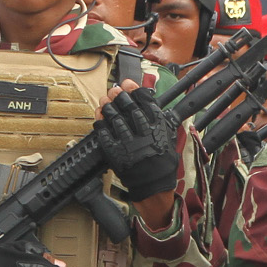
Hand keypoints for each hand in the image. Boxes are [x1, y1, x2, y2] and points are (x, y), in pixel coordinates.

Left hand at [96, 84, 178, 201]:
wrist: (153, 183)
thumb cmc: (161, 159)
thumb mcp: (167, 135)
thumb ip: (158, 117)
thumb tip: (146, 96)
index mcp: (157, 128)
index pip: (145, 102)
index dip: (135, 90)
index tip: (128, 83)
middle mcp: (143, 134)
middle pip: (128, 108)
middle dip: (120, 95)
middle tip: (114, 89)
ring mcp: (128, 143)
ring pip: (115, 118)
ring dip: (108, 106)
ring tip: (104, 100)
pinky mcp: (116, 152)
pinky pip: (105, 133)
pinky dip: (100, 122)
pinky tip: (99, 116)